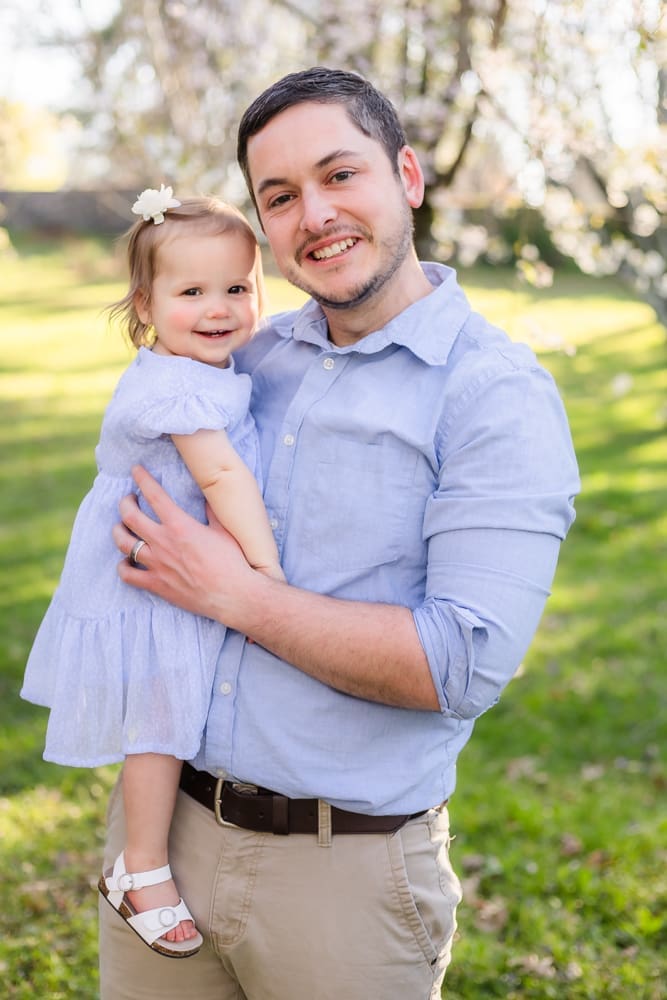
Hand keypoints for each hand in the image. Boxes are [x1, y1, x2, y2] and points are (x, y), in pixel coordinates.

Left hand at [113, 465, 254, 622]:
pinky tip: (126, 562)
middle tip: (128, 499)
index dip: (142, 479)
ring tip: (121, 527)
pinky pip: (127, 575)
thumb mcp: (225, 530)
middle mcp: (163, 542)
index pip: (154, 495)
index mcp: (180, 525)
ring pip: (123, 543)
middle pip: (130, 516)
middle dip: (125, 503)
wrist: (234, 595)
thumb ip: (212, 511)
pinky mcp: (157, 584)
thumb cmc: (233, 562)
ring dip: (118, 531)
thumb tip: (208, 496)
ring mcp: (157, 564)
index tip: (136, 470)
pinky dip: (123, 566)